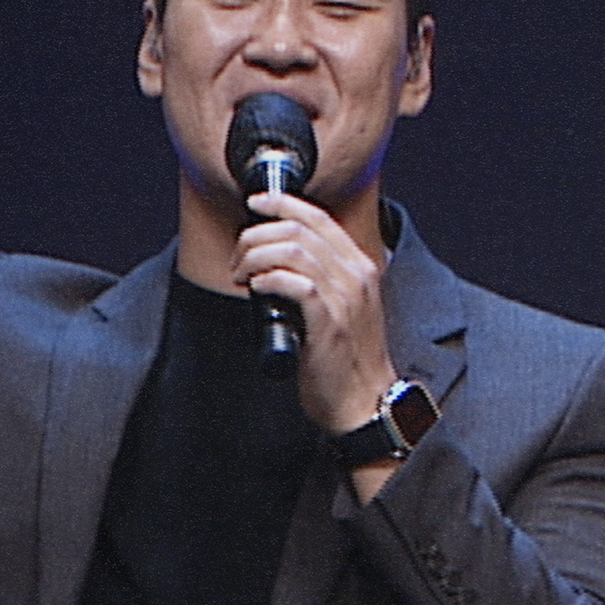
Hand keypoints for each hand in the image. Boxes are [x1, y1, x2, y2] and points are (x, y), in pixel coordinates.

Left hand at [232, 191, 397, 433]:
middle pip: (299, 229)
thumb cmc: (347, 358)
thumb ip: (319, 277)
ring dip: (255, 257)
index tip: (255, 204)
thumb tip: (273, 257)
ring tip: (242, 275)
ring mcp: (344, 299)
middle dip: (257, 236)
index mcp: (359, 267)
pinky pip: (295, 284)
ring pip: (293, 251)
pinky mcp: (329, 323)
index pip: (319, 217)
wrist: (365, 401)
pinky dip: (268, 280)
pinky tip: (257, 289)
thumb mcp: (341, 305)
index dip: (282, 203)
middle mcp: (356, 276)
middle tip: (239, 259)